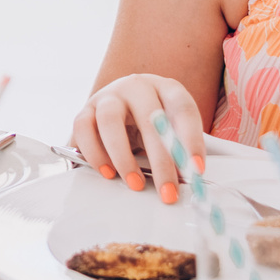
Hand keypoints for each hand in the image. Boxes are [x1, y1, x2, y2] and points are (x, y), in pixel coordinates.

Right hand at [70, 73, 203, 203]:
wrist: (123, 109)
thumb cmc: (153, 124)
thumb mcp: (172, 129)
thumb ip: (180, 148)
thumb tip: (190, 177)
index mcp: (166, 88)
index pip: (182, 108)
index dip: (191, 139)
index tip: (196, 169)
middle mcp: (137, 86)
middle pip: (149, 118)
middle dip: (161, 160)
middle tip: (167, 192)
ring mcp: (109, 95)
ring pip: (110, 120)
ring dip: (123, 157)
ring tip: (135, 184)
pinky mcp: (86, 109)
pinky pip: (83, 128)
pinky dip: (94, 153)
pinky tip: (107, 173)